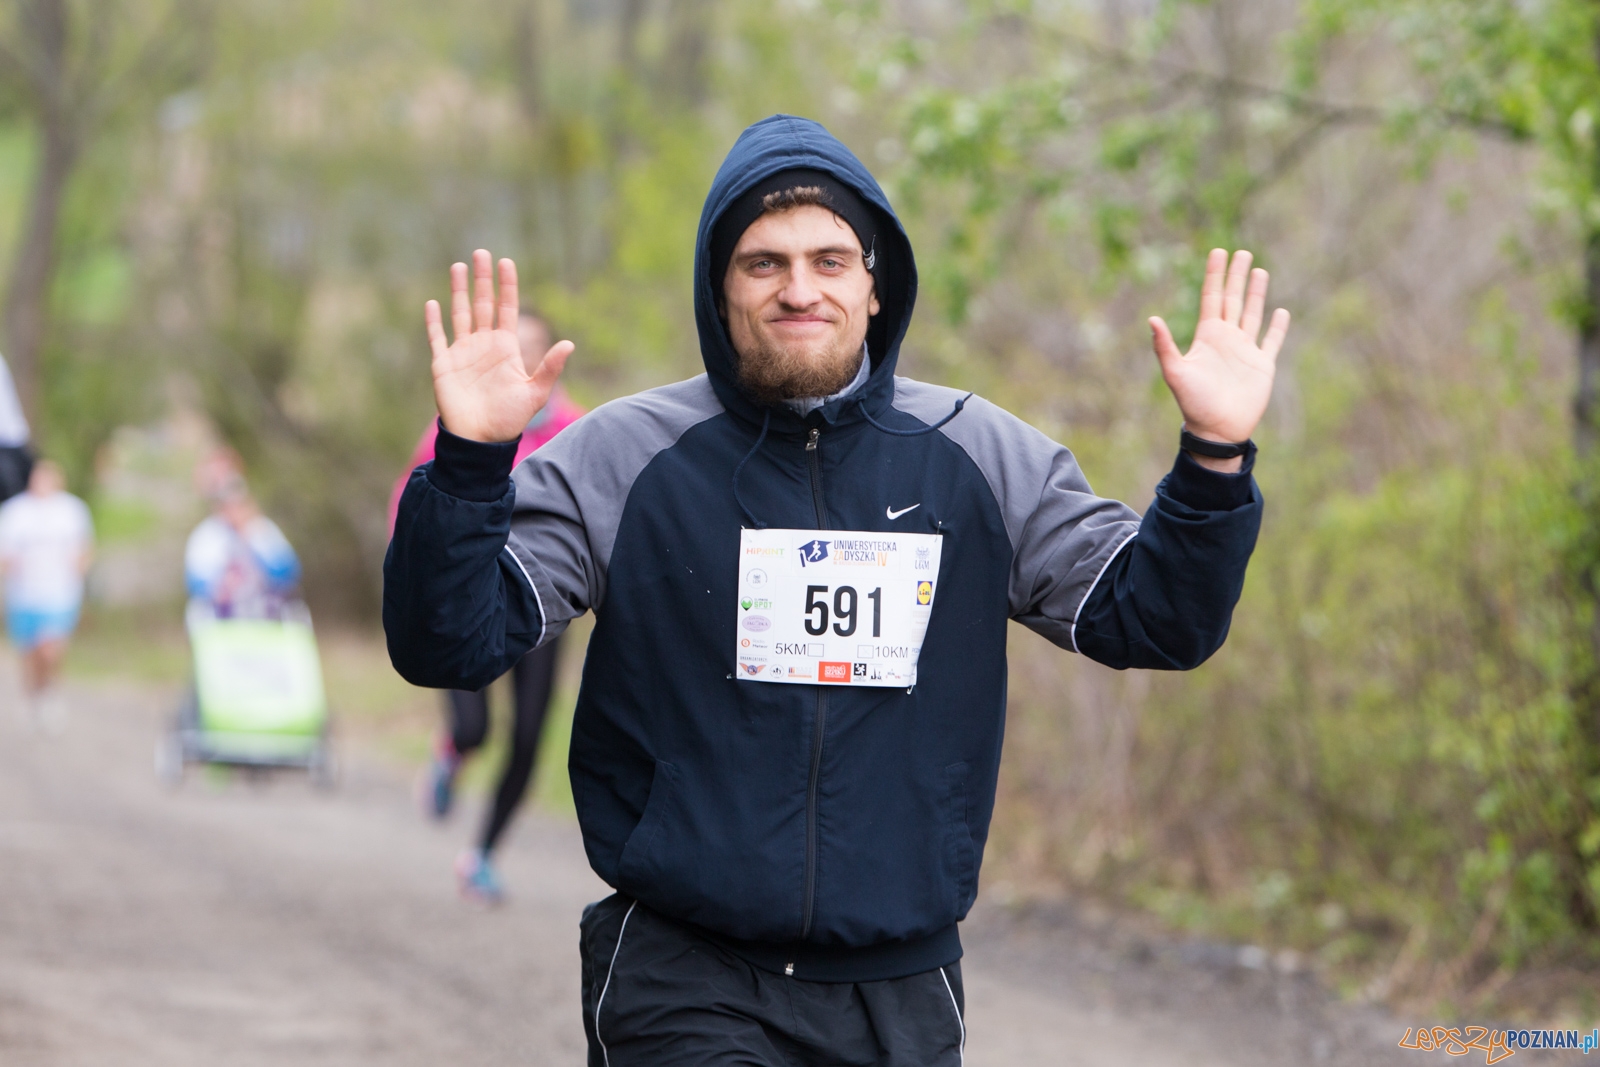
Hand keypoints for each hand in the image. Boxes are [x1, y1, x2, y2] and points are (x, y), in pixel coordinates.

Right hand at [425, 249, 573, 442]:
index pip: (506, 309)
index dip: (506, 286)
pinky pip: (438, 338)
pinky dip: (434, 322)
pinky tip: (433, 303)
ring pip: (460, 314)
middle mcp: (483, 345)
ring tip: (458, 266)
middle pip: (482, 304)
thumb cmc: (509, 418)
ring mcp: (462, 353)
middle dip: (482, 279)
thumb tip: (570, 344)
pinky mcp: (443, 365)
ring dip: (458, 291)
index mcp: (505, 347)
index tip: (506, 262)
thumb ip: (549, 368)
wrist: (481, 439)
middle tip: (481, 253)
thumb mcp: (534, 392)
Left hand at [1149, 249, 1289, 468]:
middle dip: (1236, 276)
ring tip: (1259, 271)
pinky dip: (1277, 327)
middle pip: (1233, 299)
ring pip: (1253, 314)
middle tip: (1241, 252)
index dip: (1215, 275)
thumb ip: (1165, 346)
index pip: (1212, 297)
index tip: (1218, 252)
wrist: (1217, 430)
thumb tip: (1152, 319)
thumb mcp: (1176, 372)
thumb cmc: (1194, 403)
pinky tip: (1281, 312)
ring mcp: (1245, 351)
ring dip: (1256, 293)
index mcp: (1207, 336)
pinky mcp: (1263, 365)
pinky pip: (1272, 341)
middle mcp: (1227, 339)